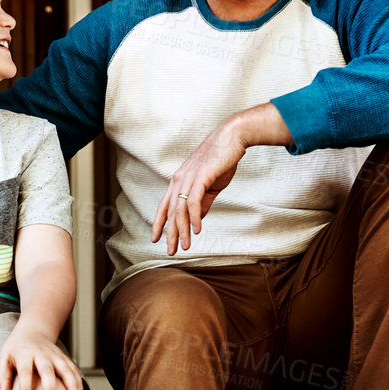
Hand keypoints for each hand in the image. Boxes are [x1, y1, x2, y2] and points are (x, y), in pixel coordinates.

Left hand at [0, 325, 82, 389]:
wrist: (33, 331)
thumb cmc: (16, 349)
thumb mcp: (4, 358)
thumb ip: (3, 377)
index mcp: (24, 354)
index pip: (25, 372)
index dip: (25, 388)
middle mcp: (42, 354)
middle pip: (47, 371)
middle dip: (50, 388)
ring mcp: (56, 355)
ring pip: (66, 370)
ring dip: (71, 386)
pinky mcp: (65, 358)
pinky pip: (74, 370)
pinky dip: (78, 383)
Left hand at [150, 120, 247, 254]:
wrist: (232, 138)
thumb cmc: (221, 160)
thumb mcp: (210, 185)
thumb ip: (203, 201)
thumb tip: (197, 218)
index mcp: (178, 182)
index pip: (165, 206)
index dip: (160, 223)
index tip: (156, 239)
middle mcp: (178, 181)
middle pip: (171, 212)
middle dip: (170, 234)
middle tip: (170, 251)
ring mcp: (187, 179)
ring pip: (180, 210)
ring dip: (182, 230)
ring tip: (184, 246)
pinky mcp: (200, 178)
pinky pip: (193, 202)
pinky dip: (194, 218)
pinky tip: (197, 230)